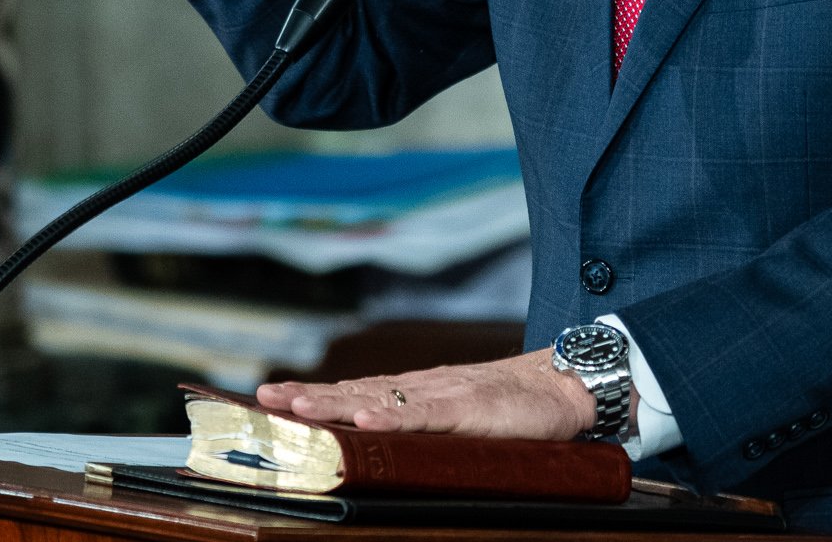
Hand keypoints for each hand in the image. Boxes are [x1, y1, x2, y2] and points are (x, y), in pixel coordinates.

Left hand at [255, 349, 605, 439]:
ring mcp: (446, 396)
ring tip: (298, 406)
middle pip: (356, 390)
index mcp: (417, 393)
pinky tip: (366, 418)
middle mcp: (424, 389)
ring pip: (381, 398)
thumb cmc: (514, 410)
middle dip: (310, 397)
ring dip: (336, 402)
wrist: (565, 386)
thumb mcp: (460, 420)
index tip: (272, 401)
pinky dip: (394, 416)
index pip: (356, 392)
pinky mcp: (471, 409)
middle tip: (266, 399)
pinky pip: (426, 414)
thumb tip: (377, 445)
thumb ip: (424, 429)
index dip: (315, 397)